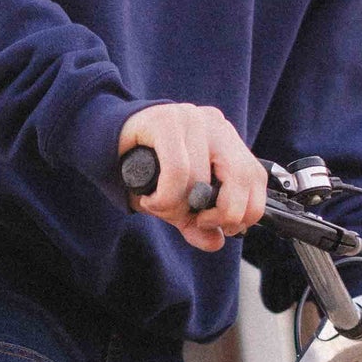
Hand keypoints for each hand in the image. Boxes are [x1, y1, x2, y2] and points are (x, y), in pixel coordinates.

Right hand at [118, 104, 266, 252]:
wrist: (106, 139)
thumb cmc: (144, 167)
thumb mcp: (176, 201)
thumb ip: (196, 222)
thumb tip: (216, 242)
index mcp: (226, 141)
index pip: (255, 177)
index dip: (246, 210)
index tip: (222, 227)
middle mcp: (214, 125)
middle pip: (241, 176)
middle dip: (223, 212)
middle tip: (197, 222)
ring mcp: (191, 119)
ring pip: (200, 180)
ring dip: (177, 208)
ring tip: (157, 207)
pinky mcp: (166, 120)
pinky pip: (177, 172)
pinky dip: (164, 198)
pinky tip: (150, 200)